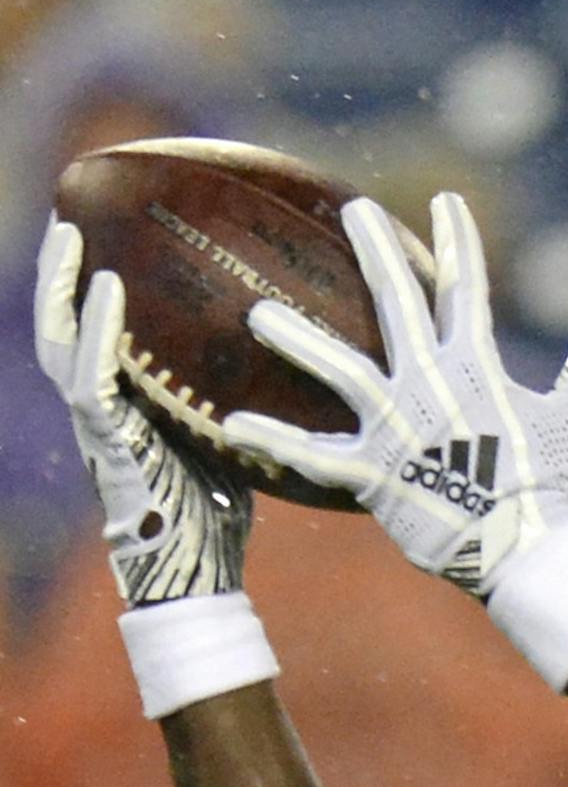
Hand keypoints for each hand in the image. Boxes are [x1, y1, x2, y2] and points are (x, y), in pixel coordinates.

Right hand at [33, 215, 252, 605]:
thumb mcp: (227, 445)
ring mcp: (96, 424)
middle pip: (60, 327)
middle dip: (56, 274)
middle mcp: (99, 408)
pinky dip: (97, 329)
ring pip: (58, 341)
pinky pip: (91, 374)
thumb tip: (292, 369)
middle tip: (69, 215)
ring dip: (58, 287)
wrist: (198, 572)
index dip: (87, 295)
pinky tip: (109, 288)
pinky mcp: (107, 438)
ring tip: (70, 235)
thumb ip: (234, 407)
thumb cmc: (218, 514)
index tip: (99, 242)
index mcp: (122, 408)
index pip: (93, 340)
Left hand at [226, 191, 567, 595]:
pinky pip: (313, 455)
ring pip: (338, 368)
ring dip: (296, 338)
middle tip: (351, 211)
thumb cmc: (556, 487)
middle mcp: (429, 385)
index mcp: (477, 369)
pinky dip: (273, 440)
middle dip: (374, 249)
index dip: (457, 242)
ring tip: (258, 313)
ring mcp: (396, 427)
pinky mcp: (373, 473)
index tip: (446, 203)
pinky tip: (233, 423)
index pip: (466, 289)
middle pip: (395, 302)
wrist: (529, 550)